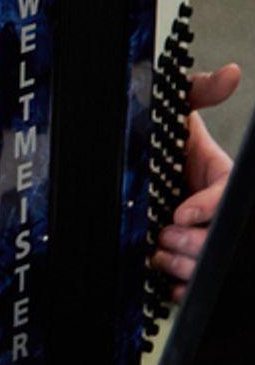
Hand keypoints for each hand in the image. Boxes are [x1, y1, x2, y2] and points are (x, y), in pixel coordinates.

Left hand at [152, 63, 239, 301]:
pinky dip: (179, 291)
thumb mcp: (174, 116)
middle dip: (191, 243)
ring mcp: (205, 243)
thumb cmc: (160, 151)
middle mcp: (219, 216)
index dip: (206, 209)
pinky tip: (166, 286)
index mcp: (224, 182)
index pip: (227, 198)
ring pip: (205, 267)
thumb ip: (198, 92)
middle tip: (165, 235)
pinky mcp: (190, 270)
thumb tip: (230, 73)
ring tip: (160, 255)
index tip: (179, 213)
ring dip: (181, 266)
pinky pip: (192, 291)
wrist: (133, 182)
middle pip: (218, 240)